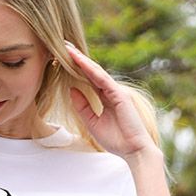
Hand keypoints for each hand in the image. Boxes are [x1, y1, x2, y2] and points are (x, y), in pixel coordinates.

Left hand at [64, 42, 157, 160]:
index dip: (76, 69)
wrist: (133, 150)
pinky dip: (91, 70)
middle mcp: (110, 91)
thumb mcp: (92, 122)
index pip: (88, 79)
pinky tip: (80, 62)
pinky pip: (103, 79)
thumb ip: (82, 106)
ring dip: (82, 60)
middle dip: (78, 59)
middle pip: (91, 71)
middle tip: (63, 46)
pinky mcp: (119, 94)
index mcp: (104, 98)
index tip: (62, 59)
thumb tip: (71, 89)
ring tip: (68, 49)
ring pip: (96, 72)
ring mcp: (116, 91)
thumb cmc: (116, 139)